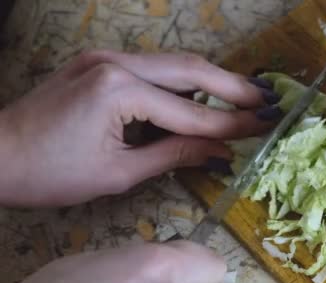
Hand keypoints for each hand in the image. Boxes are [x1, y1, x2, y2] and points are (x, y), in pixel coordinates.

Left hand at [0, 50, 281, 206]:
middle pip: (190, 69)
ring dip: (211, 80)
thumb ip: (175, 155)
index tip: (264, 127)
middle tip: (266, 100)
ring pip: (174, 63)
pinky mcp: (100, 61)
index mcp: (119, 90)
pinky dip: (182, 83)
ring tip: (244, 96)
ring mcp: (106, 56)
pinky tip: (203, 95)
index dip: (231, 124)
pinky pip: (153, 68)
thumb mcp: (119, 173)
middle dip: (232, 86)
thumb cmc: (50, 174)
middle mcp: (116, 62)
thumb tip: (223, 154)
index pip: (190, 112)